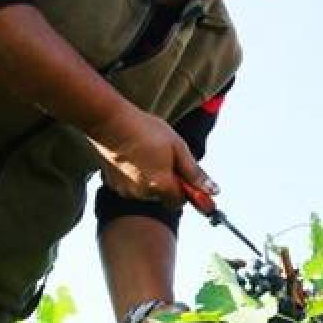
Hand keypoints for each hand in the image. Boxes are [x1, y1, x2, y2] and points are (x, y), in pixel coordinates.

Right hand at [92, 108, 217, 206]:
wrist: (109, 121)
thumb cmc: (145, 130)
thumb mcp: (177, 147)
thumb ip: (194, 173)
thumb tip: (213, 191)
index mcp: (161, 186)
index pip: (180, 201)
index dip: (185, 189)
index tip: (184, 176)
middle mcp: (142, 194)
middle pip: (162, 196)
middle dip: (167, 182)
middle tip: (164, 158)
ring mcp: (125, 190)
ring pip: (146, 191)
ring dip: (150, 179)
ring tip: (146, 154)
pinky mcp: (111, 184)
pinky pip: (129, 186)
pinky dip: (133, 176)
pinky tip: (132, 158)